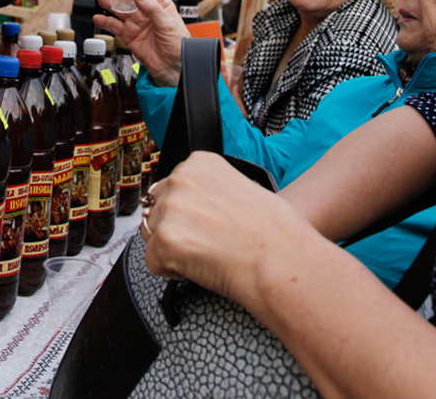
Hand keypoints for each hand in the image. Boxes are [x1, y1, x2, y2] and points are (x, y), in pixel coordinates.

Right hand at [93, 0, 188, 85]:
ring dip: (109, 3)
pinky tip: (98, 18)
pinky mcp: (129, 35)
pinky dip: (105, 22)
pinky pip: (114, 26)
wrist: (174, 68)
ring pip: (119, 9)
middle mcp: (146, 11)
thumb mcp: (169, 24)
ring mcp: (136, 23)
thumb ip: (153, 8)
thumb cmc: (179, 45)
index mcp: (159, 3)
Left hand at [141, 152, 301, 300]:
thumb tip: (194, 207)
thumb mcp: (241, 188)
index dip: (186, 212)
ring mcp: (170, 209)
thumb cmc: (274, 232)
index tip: (203, 224)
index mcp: (199, 163)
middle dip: (175, 229)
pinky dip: (171, 271)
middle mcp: (181, 179)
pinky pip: (154, 262)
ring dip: (172, 249)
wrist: (282, 260)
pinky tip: (201, 268)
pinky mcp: (164, 241)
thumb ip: (210, 191)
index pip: (171, 187)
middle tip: (206, 244)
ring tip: (206, 255)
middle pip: (157, 209)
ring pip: (152, 235)